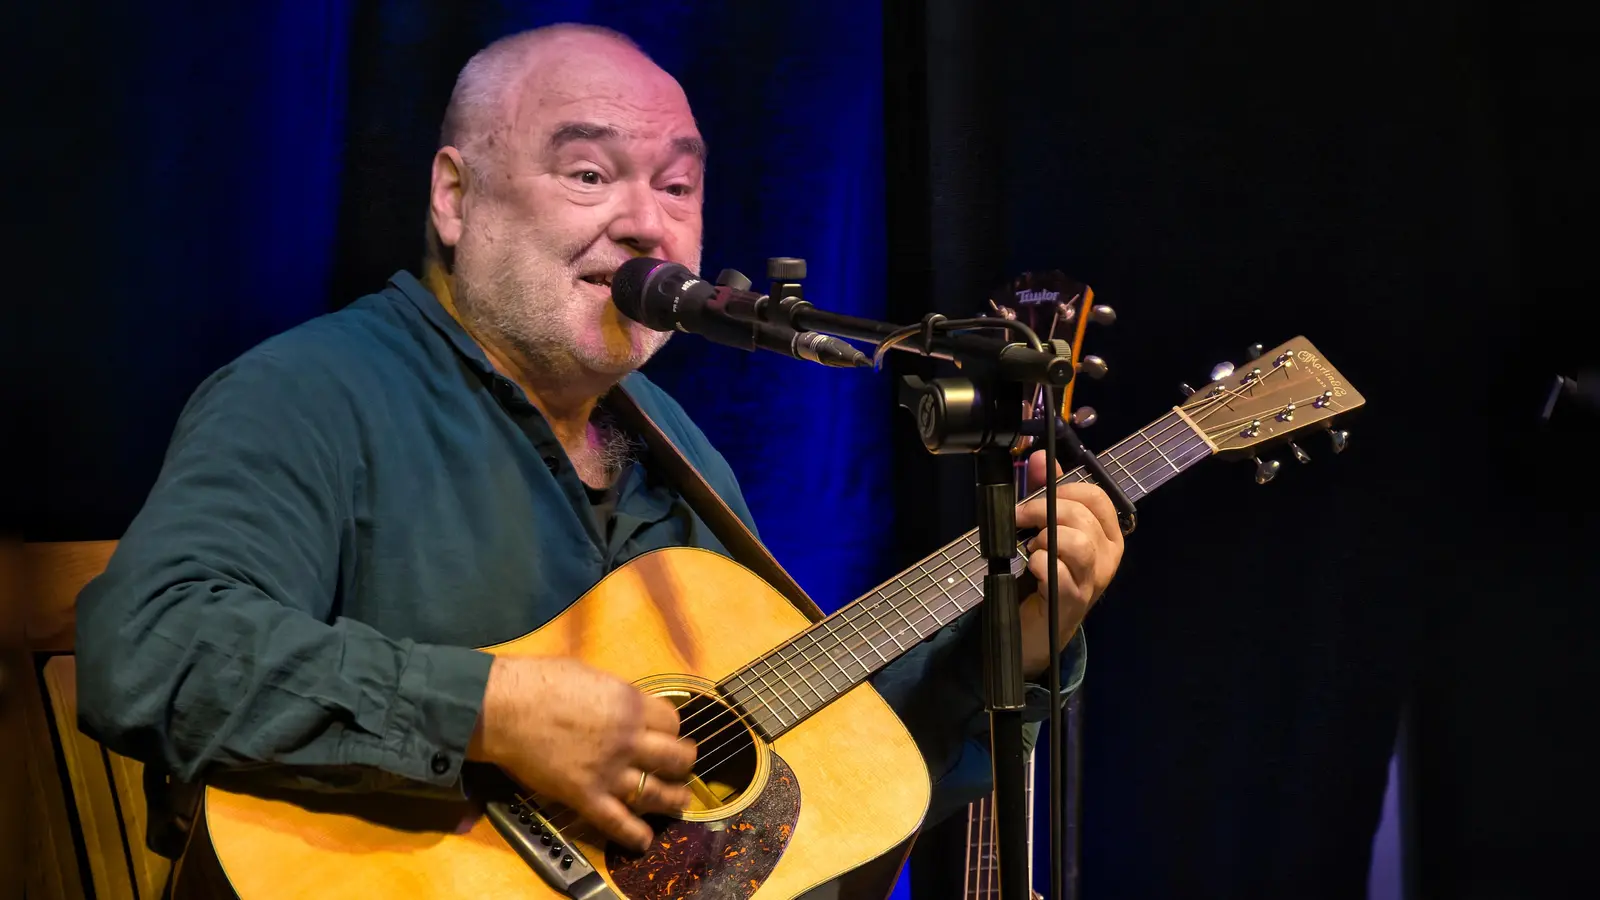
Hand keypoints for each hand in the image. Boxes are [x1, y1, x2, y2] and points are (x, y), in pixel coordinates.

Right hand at [467, 656, 695, 851]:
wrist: (504, 707)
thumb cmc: (539, 682)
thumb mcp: (590, 675)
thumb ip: (614, 694)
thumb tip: (623, 703)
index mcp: (629, 704)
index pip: (671, 721)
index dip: (672, 728)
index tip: (668, 733)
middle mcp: (627, 739)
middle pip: (675, 757)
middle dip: (683, 763)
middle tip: (682, 766)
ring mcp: (608, 770)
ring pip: (656, 792)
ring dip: (673, 799)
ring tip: (679, 802)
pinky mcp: (584, 795)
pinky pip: (617, 820)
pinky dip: (634, 833)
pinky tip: (644, 839)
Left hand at [1015, 449, 1124, 677]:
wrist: (1039, 629)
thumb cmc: (1046, 576)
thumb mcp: (1048, 530)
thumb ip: (1047, 493)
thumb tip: (1043, 457)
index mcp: (1106, 535)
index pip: (1097, 497)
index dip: (1064, 490)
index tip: (1037, 497)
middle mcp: (1108, 556)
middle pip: (1081, 517)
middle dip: (1043, 512)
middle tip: (1021, 521)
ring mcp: (1093, 580)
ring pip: (1076, 543)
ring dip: (1045, 539)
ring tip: (1033, 549)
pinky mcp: (1072, 601)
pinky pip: (1056, 572)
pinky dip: (1037, 564)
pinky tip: (1032, 570)